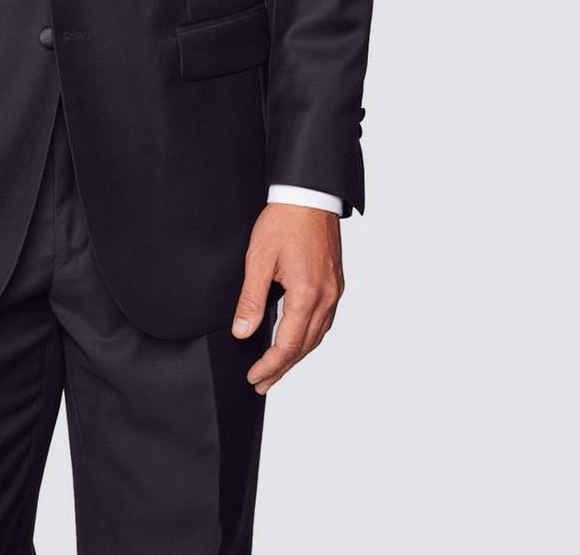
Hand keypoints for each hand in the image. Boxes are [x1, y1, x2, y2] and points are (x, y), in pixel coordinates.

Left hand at [231, 202, 343, 393]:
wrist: (309, 195)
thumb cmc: (284, 222)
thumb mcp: (258, 260)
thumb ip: (251, 299)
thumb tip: (243, 331)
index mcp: (307, 294)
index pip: (288, 344)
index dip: (270, 365)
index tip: (254, 377)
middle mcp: (326, 297)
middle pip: (305, 346)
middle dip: (282, 368)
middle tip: (262, 383)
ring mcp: (335, 291)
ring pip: (318, 336)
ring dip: (297, 355)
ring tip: (277, 367)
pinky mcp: (336, 283)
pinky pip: (325, 320)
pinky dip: (309, 336)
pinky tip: (298, 338)